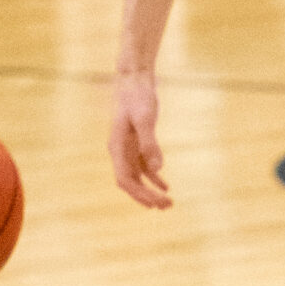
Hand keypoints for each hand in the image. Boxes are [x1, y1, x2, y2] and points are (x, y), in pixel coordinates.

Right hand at [107, 69, 170, 207]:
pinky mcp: (136, 142)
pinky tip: (166, 186)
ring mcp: (127, 148)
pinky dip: (154, 176)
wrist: (134, 78)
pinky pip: (144, 166)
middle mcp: (119, 151)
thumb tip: (158, 168)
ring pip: (138, 177)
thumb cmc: (137, 95)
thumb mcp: (145, 118)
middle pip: (131, 182)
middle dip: (147, 197)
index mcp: (116, 147)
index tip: (154, 205)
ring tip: (168, 203)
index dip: (139, 194)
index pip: (125, 179)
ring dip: (151, 190)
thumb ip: (150, 143)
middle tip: (167, 207)